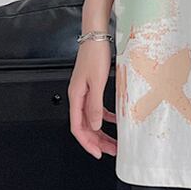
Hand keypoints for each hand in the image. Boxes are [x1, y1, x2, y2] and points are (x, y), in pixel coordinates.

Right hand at [68, 39, 117, 158]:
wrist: (96, 36)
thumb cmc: (95, 55)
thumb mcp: (97, 82)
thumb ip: (95, 105)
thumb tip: (95, 125)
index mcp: (75, 97)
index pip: (78, 128)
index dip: (87, 143)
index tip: (98, 153)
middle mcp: (77, 96)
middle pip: (85, 126)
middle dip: (97, 140)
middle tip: (110, 150)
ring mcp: (84, 91)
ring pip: (91, 118)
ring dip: (101, 130)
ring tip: (113, 140)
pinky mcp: (91, 85)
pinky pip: (96, 107)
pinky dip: (105, 115)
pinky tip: (115, 119)